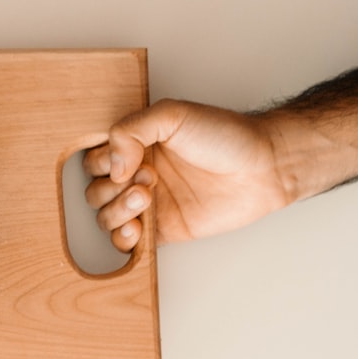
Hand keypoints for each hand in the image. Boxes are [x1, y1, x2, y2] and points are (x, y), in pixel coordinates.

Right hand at [83, 99, 290, 250]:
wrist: (264, 168)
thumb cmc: (226, 136)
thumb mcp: (173, 115)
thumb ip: (131, 129)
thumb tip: (112, 164)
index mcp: (135, 146)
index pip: (93, 159)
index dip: (104, 162)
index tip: (129, 158)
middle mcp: (136, 174)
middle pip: (94, 191)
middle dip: (113, 188)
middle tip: (148, 178)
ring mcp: (148, 204)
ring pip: (105, 217)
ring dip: (118, 211)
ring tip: (147, 198)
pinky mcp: (162, 230)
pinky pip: (126, 243)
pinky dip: (123, 239)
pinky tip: (137, 229)